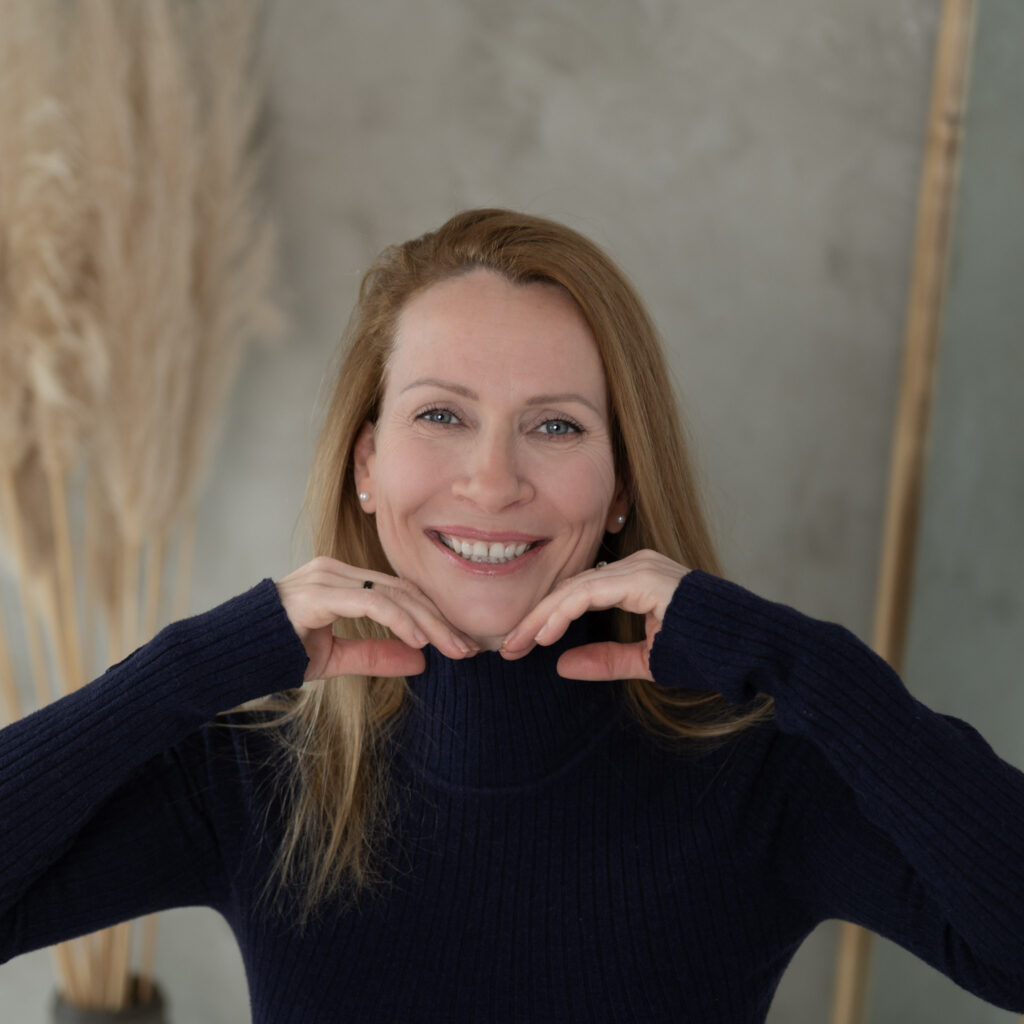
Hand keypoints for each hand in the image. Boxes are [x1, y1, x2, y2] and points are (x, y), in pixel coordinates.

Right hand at [276, 557, 477, 680]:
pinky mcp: (316, 593)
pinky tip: (420, 639)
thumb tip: (420, 661)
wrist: (226, 658)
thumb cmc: (275, 653)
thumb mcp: (335, 658)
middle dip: (439, 620)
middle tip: (469, 648)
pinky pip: (369, 601)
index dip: (433, 616)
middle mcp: (335, 571)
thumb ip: (374, 654)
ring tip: (453, 647)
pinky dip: (399, 619)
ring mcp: (325, 578)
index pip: (399, 592)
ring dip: (428, 622)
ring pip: (392, 594)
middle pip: (403, 590)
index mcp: (340, 580)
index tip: (460, 644)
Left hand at [499, 550, 688, 681]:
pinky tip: (543, 634)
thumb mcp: (646, 660)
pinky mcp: (644, 578)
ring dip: (541, 617)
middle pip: (570, 588)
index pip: (578, 594)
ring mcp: (640, 567)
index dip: (544, 619)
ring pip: (575, 588)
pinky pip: (591, 591)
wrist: (750, 648)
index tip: (518, 646)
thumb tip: (562, 666)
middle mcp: (635, 565)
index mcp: (634, 578)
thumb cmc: (706, 652)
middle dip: (534, 619)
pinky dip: (563, 611)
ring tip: (517, 643)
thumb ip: (606, 660)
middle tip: (506, 647)